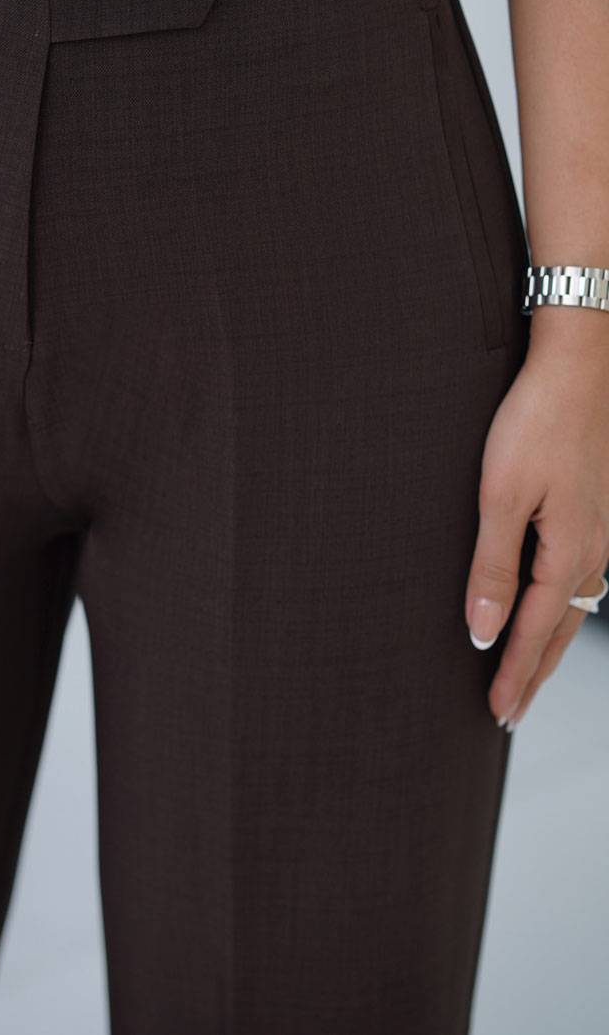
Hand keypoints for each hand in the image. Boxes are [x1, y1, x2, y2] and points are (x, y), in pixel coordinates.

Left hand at [464, 321, 608, 729]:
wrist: (579, 366)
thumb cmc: (536, 423)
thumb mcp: (501, 496)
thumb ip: (492, 567)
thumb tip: (483, 632)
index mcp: (569, 553)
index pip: (534, 632)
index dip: (514, 674)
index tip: (497, 713)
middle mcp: (592, 550)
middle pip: (559, 630)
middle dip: (533, 673)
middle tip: (510, 714)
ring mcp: (598, 531)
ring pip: (571, 607)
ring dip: (546, 645)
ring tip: (526, 675)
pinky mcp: (593, 511)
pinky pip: (577, 578)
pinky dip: (558, 609)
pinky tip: (550, 608)